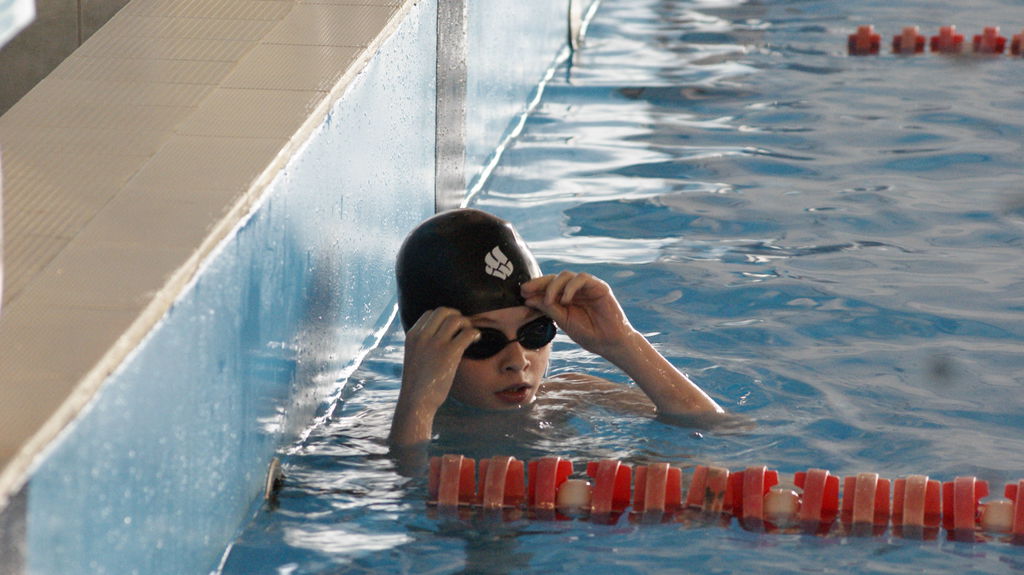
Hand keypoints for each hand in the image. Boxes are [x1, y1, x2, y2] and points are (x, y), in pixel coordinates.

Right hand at [389, 308, 478, 446]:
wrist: (416, 401)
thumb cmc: (418, 384)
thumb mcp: (414, 357)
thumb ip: (423, 344)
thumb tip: (438, 338)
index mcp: (412, 335)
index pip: (430, 313)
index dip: (443, 317)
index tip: (451, 327)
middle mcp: (422, 335)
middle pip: (444, 311)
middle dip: (457, 316)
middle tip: (463, 328)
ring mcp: (435, 343)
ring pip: (456, 319)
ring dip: (467, 324)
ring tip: (471, 335)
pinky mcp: (449, 353)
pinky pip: (467, 333)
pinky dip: (475, 334)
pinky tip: (476, 341)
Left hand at [521, 271, 635, 359]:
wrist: (609, 343)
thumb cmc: (588, 334)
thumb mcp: (564, 321)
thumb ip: (549, 308)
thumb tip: (528, 298)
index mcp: (566, 298)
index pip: (548, 287)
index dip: (535, 287)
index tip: (522, 292)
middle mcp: (576, 290)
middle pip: (555, 278)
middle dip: (539, 283)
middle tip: (526, 290)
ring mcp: (587, 287)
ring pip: (566, 276)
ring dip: (554, 286)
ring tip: (550, 301)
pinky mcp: (599, 287)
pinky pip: (582, 279)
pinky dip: (571, 287)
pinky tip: (565, 300)